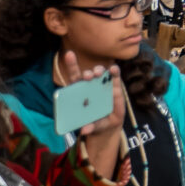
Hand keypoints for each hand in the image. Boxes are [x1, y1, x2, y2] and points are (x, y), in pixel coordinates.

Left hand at [62, 61, 128, 177]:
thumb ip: (89, 127)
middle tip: (88, 76)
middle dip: (87, 73)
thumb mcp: (91, 127)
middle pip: (88, 75)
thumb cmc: (94, 124)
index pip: (75, 78)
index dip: (72, 65)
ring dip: (99, 71)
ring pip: (100, 74)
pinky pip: (115, 77)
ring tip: (98, 73)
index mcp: (80, 94)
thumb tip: (84, 130)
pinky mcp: (115, 88)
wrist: (108, 127)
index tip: (69, 54)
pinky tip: (113, 69)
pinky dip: (114, 72)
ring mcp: (103, 86)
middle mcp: (91, 87)